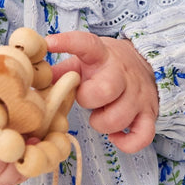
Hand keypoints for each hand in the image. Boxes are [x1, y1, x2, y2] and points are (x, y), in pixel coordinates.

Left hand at [47, 32, 157, 152]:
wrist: (146, 63)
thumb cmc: (107, 66)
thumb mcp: (85, 60)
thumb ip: (62, 70)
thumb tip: (35, 77)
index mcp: (102, 57)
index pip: (87, 44)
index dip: (67, 43)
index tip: (49, 42)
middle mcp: (122, 74)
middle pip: (105, 89)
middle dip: (88, 100)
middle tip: (86, 98)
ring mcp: (138, 95)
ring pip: (119, 118)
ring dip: (103, 123)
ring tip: (100, 114)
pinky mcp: (150, 113)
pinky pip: (142, 136)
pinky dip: (126, 142)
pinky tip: (116, 135)